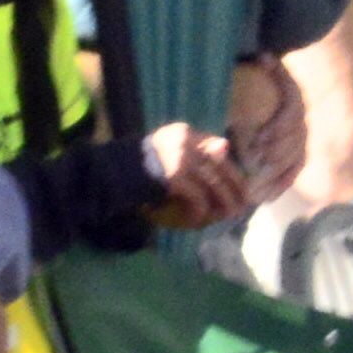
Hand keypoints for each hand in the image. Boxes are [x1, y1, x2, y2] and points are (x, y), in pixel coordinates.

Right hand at [137, 119, 254, 226]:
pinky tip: (199, 220)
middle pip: (220, 166)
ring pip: (213, 183)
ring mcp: (180, 158)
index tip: (241, 184)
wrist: (108, 173)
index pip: (216, 147)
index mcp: (183, 132)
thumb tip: (226, 146)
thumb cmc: (137, 165)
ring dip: (224, 202)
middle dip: (235, 187)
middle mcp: (185, 141)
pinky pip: (197, 198)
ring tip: (229, 215)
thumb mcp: (166, 151)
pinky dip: (201, 211)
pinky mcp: (174, 178)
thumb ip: (192, 151)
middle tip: (243, 204)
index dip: (231, 168)